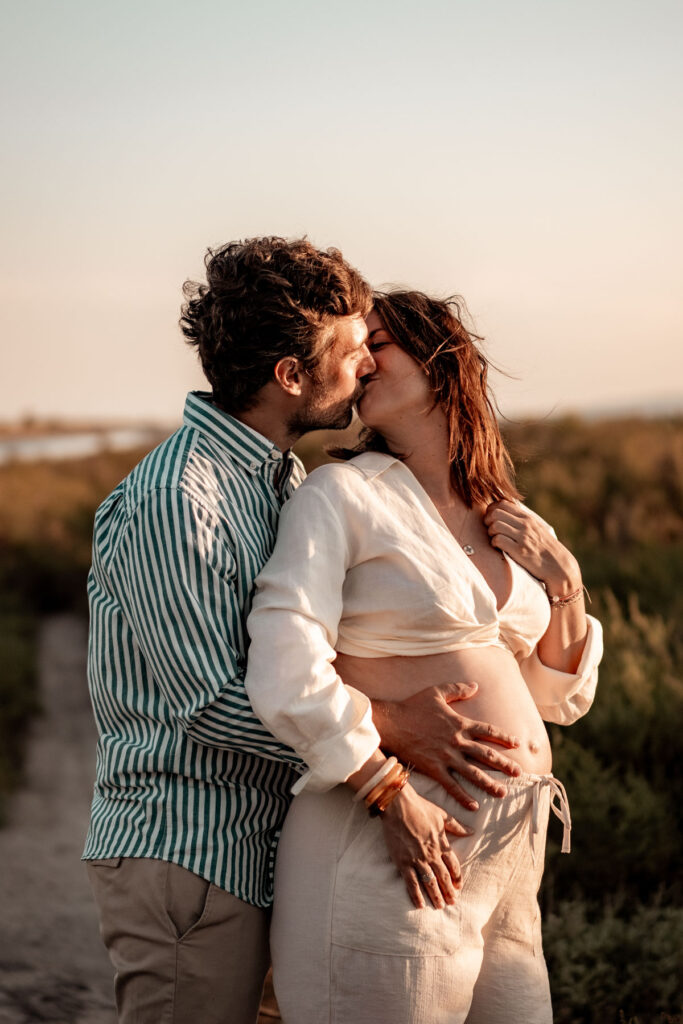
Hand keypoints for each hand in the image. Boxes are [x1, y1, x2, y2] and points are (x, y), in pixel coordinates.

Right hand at [373, 682, 520, 810]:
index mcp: (460, 723)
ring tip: (502, 793)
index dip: (503, 737)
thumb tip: (475, 686)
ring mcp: (446, 756)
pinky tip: (473, 805)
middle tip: (518, 773)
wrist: (392, 722)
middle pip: (486, 754)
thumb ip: (457, 689)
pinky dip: (463, 796)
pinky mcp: (434, 768)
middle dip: (504, 764)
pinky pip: (451, 785)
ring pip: (473, 773)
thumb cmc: (413, 706)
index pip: (488, 731)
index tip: (517, 744)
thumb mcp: (436, 692)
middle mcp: (457, 741)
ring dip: (489, 784)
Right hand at [380, 783, 469, 908]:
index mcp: (441, 844)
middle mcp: (431, 854)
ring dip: (435, 896)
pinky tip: (420, 904)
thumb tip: (472, 831)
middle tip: (452, 903)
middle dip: (448, 891)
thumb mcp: (442, 815)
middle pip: (443, 877)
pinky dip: (416, 894)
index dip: (457, 878)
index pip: (453, 866)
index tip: (458, 887)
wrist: (397, 805)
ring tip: (440, 906)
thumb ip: (457, 826)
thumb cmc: (420, 807)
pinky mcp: (403, 862)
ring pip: (429, 882)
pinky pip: (411, 882)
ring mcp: (417, 859)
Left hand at [484, 500, 581, 594]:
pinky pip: (498, 540)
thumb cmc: (546, 549)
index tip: (491, 518)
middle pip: (495, 512)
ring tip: (495, 538)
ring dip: (491, 532)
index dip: (491, 510)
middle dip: (488, 520)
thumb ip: (523, 521)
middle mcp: (525, 525)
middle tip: (490, 529)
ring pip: (495, 525)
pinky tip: (499, 547)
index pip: (502, 504)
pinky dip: (494, 543)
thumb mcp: (537, 529)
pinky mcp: (519, 551)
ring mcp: (522, 537)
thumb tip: (506, 513)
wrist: (559, 566)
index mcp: (528, 518)